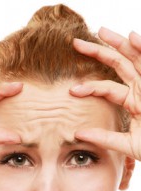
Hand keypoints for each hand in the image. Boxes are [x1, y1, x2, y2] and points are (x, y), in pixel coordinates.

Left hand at [70, 27, 140, 160]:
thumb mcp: (127, 144)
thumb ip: (104, 138)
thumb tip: (77, 134)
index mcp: (132, 102)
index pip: (107, 88)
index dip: (89, 87)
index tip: (72, 90)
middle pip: (118, 65)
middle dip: (98, 52)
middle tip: (76, 43)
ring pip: (134, 58)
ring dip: (119, 43)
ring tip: (101, 31)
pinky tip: (132, 37)